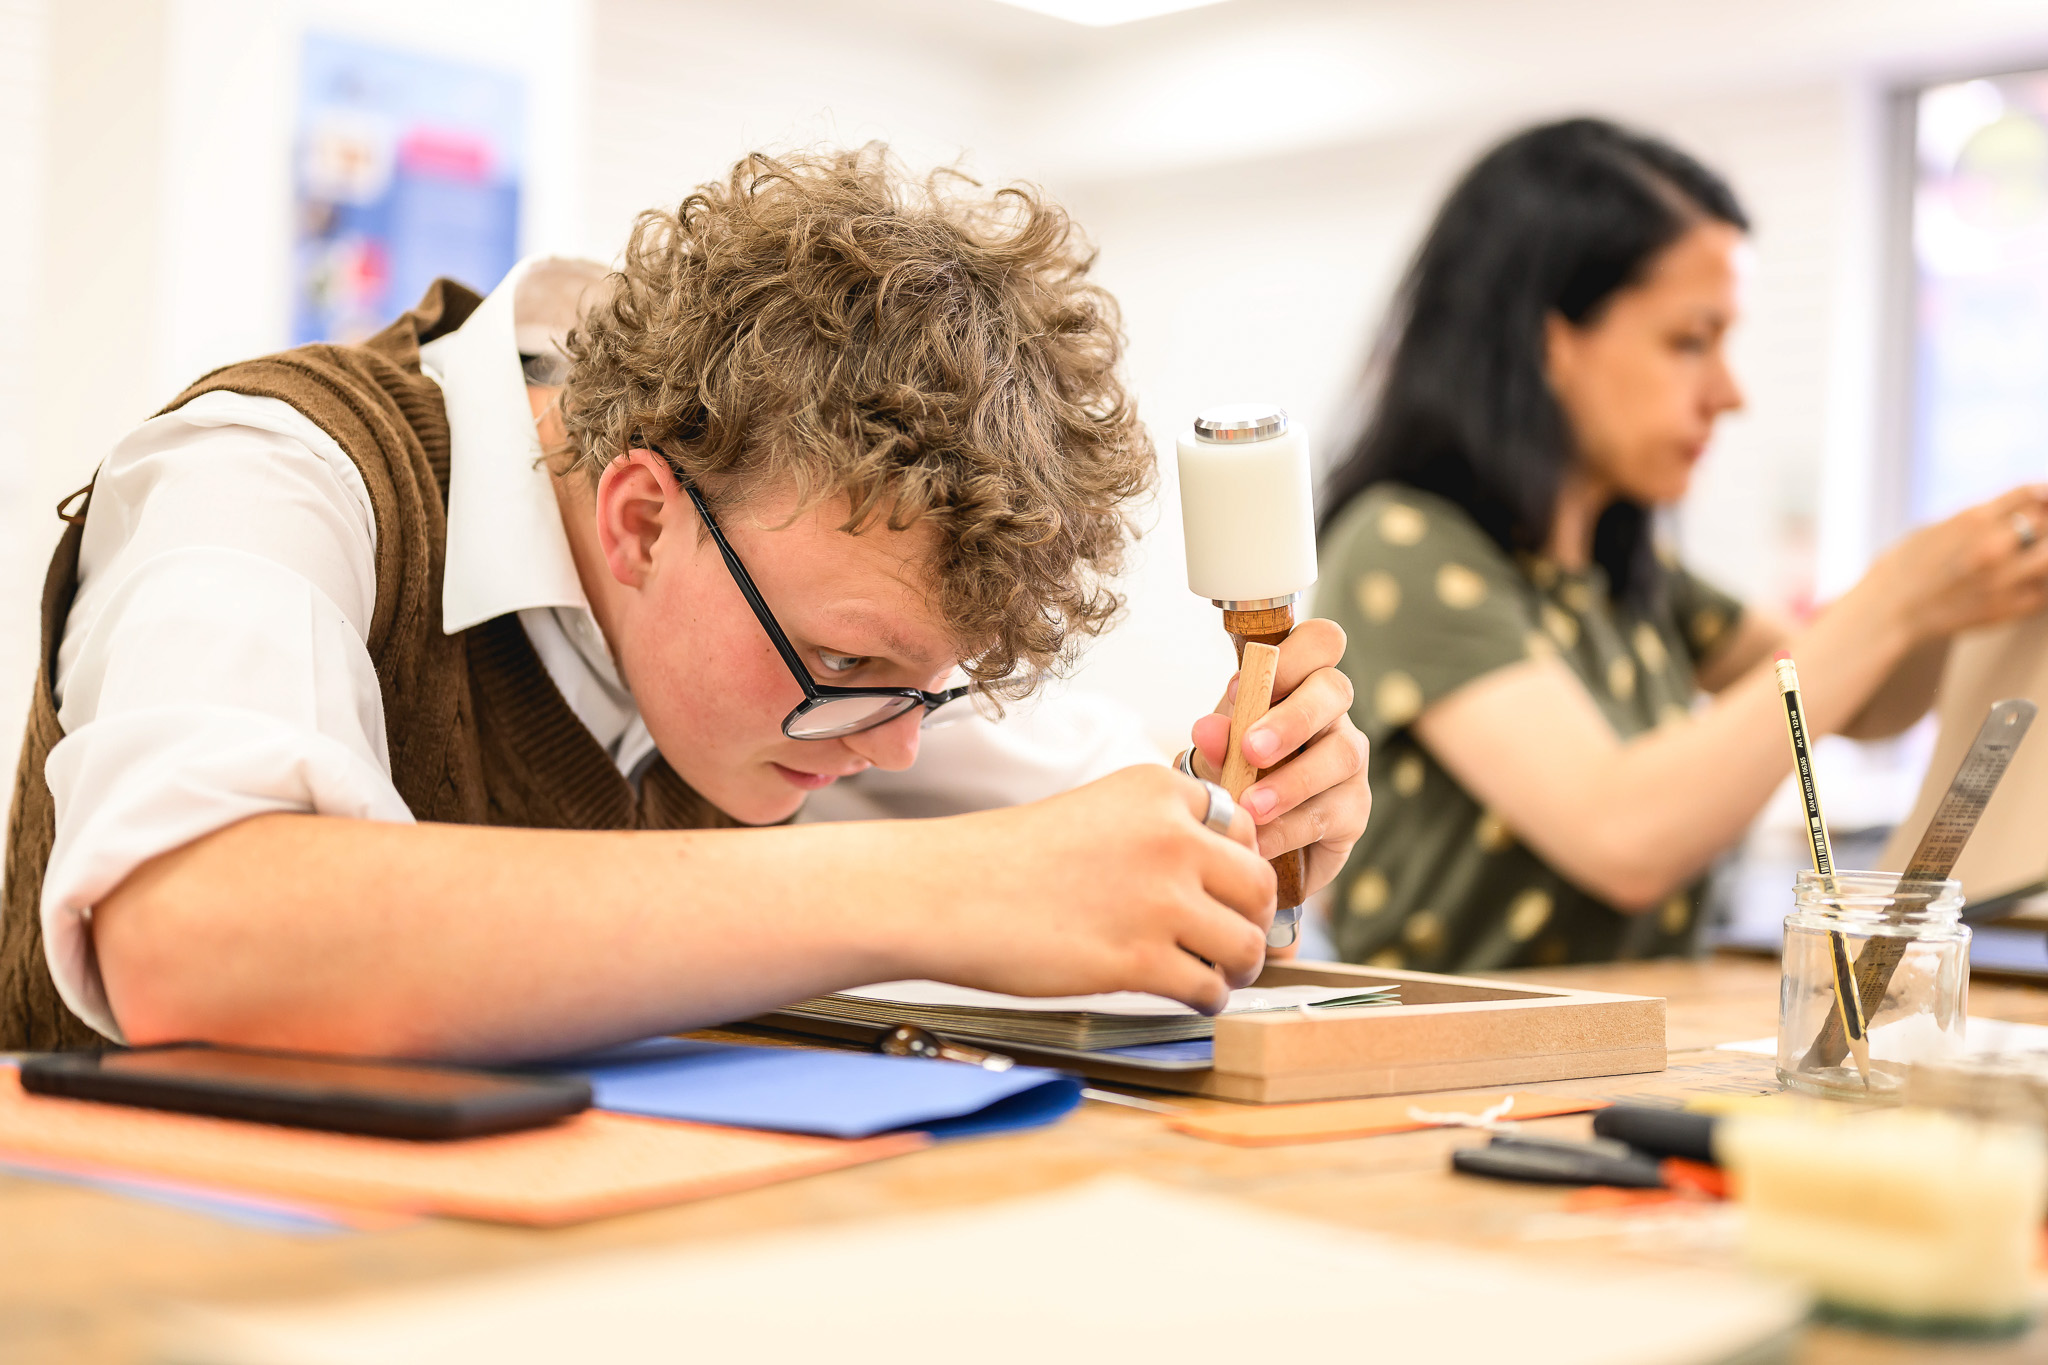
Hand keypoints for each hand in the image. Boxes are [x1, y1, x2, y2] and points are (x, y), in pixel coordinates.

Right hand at [917, 766, 1275, 1012]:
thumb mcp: (1096, 812)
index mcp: (1159, 790)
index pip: (1242, 827)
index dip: (1238, 866)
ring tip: (1215, 974)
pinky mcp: (1141, 960)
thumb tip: (1219, 882)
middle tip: (1233, 941)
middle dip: (1253, 920)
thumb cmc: (1009, 860)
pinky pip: (1210, 988)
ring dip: (1238, 966)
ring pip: (1246, 943)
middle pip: (1258, 886)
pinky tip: (1188, 997)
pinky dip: (1208, 999)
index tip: (1224, 892)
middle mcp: (1171, 837)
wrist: (948, 893)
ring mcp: (1161, 900)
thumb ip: (1156, 833)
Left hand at [1186, 617, 1371, 901]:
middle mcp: (1331, 715)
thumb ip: (1214, 742)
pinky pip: (1333, 813)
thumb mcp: (1214, 757)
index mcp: (1298, 683)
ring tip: (1250, 806)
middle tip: (1251, 750)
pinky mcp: (1354, 810)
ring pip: (1341, 755)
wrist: (1244, 840)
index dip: (1294, 654)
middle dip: (1292, 719)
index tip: (1243, 685)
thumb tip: (1208, 729)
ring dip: (1292, 781)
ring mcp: (1348, 761)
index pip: (1320, 642)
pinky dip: (1291, 828)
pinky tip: (1260, 839)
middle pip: (1335, 691)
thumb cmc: (1232, 777)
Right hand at [1867, 485, 2047, 641]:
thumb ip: (1977, 518)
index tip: (2044, 501)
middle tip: (2035, 532)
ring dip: (2043, 553)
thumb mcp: (1936, 527)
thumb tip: (2015, 509)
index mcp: (1973, 519)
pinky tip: (2028, 582)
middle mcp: (1993, 545)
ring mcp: (2003, 579)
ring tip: (2031, 557)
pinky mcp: (2008, 609)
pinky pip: (2044, 591)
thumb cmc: (1906, 568)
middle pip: (2045, 521)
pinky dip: (2040, 584)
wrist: (1888, 611)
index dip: (2044, 494)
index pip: (2030, 493)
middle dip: (2042, 524)